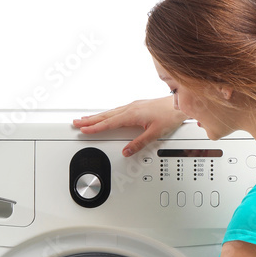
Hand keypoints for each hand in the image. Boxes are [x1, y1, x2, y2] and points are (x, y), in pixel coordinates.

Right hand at [72, 97, 187, 156]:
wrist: (179, 105)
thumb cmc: (170, 116)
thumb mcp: (155, 133)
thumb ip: (139, 143)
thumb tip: (126, 151)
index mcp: (132, 114)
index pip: (109, 123)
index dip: (95, 127)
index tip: (83, 130)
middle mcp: (130, 108)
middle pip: (105, 116)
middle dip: (89, 120)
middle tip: (76, 122)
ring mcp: (133, 106)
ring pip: (110, 112)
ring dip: (96, 116)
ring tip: (85, 120)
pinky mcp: (137, 106)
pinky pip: (116, 110)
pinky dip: (107, 114)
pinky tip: (105, 116)